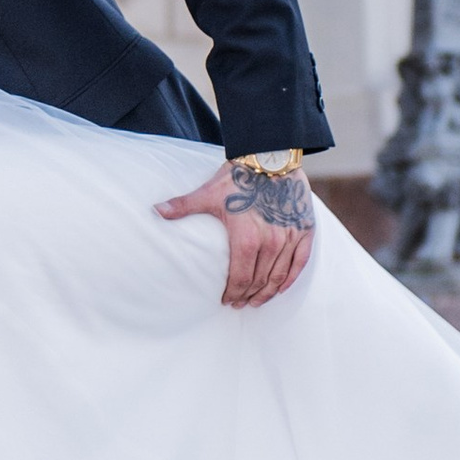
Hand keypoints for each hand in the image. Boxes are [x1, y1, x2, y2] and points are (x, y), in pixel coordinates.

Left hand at [157, 156, 315, 307]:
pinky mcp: (304, 230)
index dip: (232, 294)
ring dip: (267, 292)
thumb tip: (155, 211)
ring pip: (278, 276)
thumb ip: (183, 206)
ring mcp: (289, 237)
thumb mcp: (208, 193)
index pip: (239, 279)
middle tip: (240, 304)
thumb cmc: (237, 177)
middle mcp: (270, 242)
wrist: (271, 156)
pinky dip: (290, 279)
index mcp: (246, 239)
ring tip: (257, 301)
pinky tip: (281, 288)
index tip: (226, 301)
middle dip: (248, 296)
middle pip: (258, 281)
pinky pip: (300, 263)